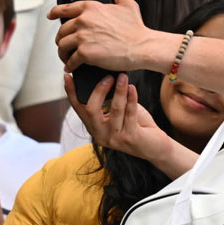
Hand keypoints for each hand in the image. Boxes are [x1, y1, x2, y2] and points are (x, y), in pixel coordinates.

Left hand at [49, 0, 157, 71]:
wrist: (142, 47)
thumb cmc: (136, 27)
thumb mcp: (126, 3)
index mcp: (90, 7)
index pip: (64, 8)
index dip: (54, 12)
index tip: (50, 16)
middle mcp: (83, 20)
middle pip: (61, 31)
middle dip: (62, 39)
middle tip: (65, 45)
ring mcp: (83, 36)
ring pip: (62, 46)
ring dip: (63, 53)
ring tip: (67, 58)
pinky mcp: (85, 53)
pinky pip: (71, 60)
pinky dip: (71, 65)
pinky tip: (73, 67)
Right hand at [68, 73, 190, 177]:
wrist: (155, 148)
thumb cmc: (137, 126)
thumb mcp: (119, 112)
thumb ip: (110, 100)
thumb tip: (106, 78)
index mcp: (95, 127)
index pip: (79, 108)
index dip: (71, 92)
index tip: (67, 76)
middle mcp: (101, 135)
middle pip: (91, 110)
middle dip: (98, 90)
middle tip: (108, 76)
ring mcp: (115, 139)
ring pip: (114, 110)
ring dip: (119, 91)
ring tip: (123, 77)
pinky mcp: (131, 138)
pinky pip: (130, 114)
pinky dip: (131, 99)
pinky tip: (133, 88)